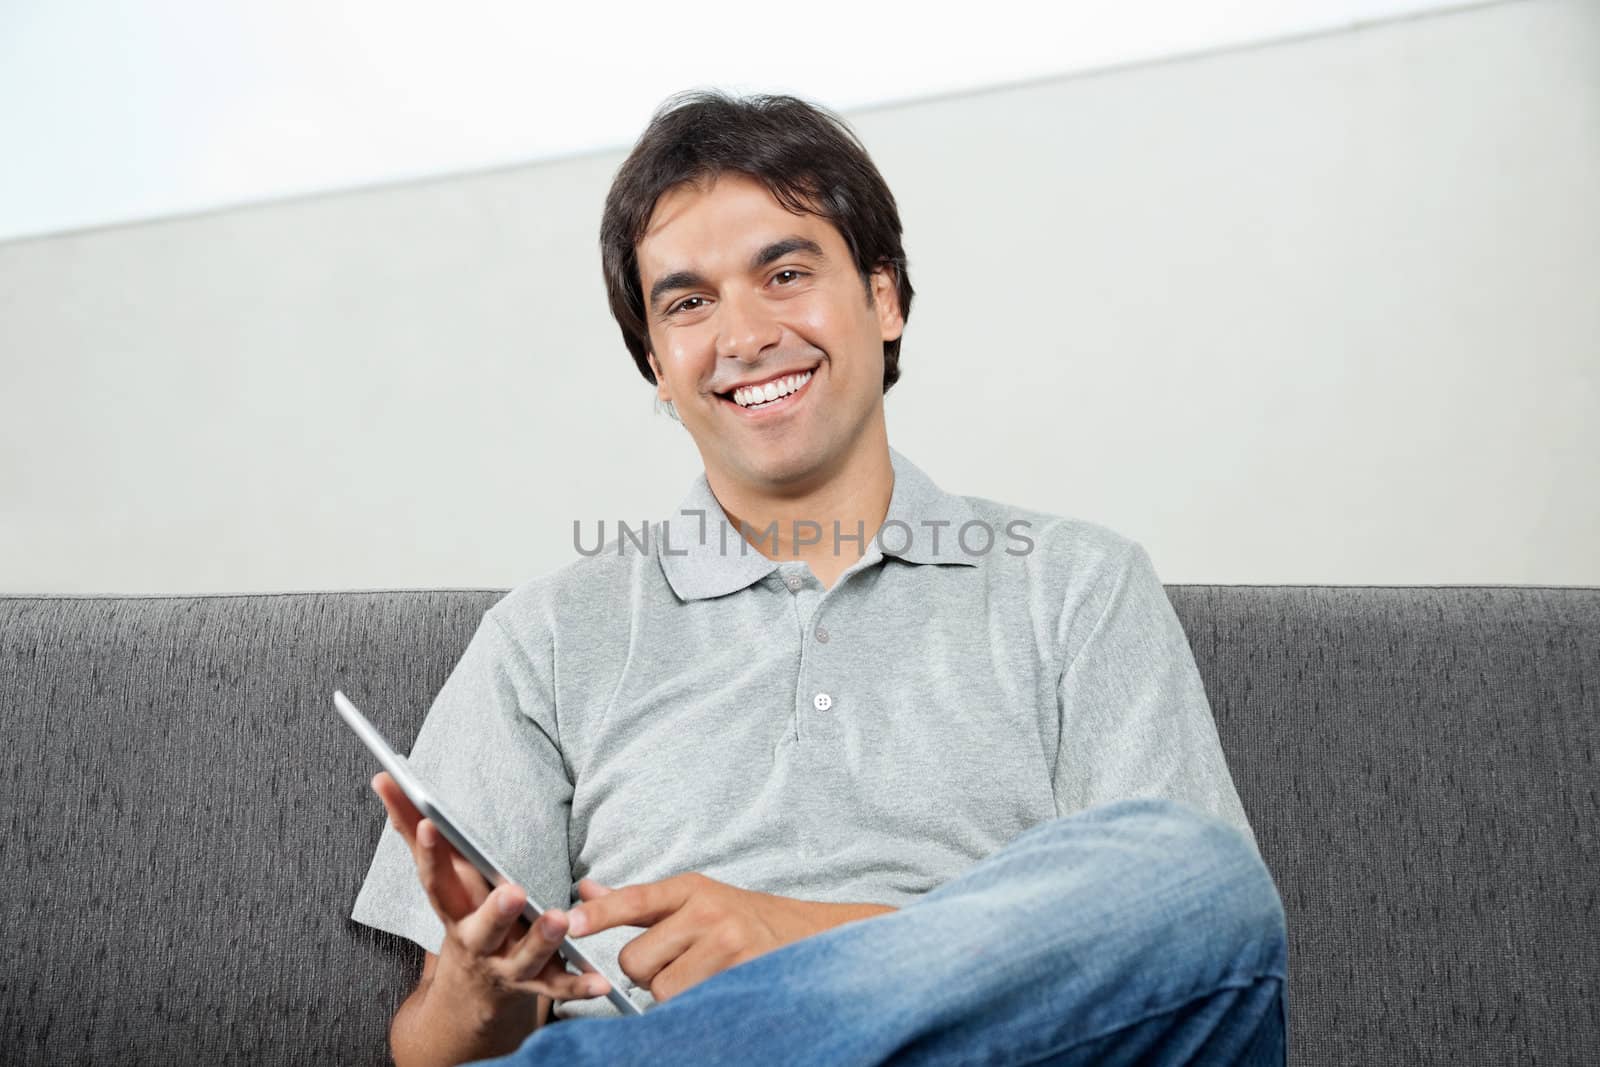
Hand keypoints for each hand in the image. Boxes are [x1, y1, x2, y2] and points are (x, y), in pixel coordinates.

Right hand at [369, 772, 611, 1008]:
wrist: (473, 995)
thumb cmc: (461, 915)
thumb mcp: (439, 878)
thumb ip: (412, 829)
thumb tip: (382, 777)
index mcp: (451, 911)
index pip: (435, 880)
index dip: (429, 853)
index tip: (429, 823)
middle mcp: (476, 943)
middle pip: (480, 930)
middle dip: (494, 912)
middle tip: (513, 891)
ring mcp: (506, 967)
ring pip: (524, 958)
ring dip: (542, 940)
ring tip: (560, 919)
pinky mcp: (538, 983)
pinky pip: (559, 985)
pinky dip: (579, 985)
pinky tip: (600, 981)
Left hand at [563, 872, 858, 1002]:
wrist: (809, 937)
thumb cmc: (743, 919)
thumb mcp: (695, 899)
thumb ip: (640, 902)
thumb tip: (588, 889)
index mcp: (693, 888)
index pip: (636, 899)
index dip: (600, 914)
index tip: (571, 921)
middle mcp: (709, 912)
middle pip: (637, 960)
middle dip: (647, 972)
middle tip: (678, 964)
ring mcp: (727, 946)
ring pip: (661, 990)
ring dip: (672, 994)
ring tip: (702, 977)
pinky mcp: (741, 977)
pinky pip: (688, 1006)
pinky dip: (692, 1006)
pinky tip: (713, 991)